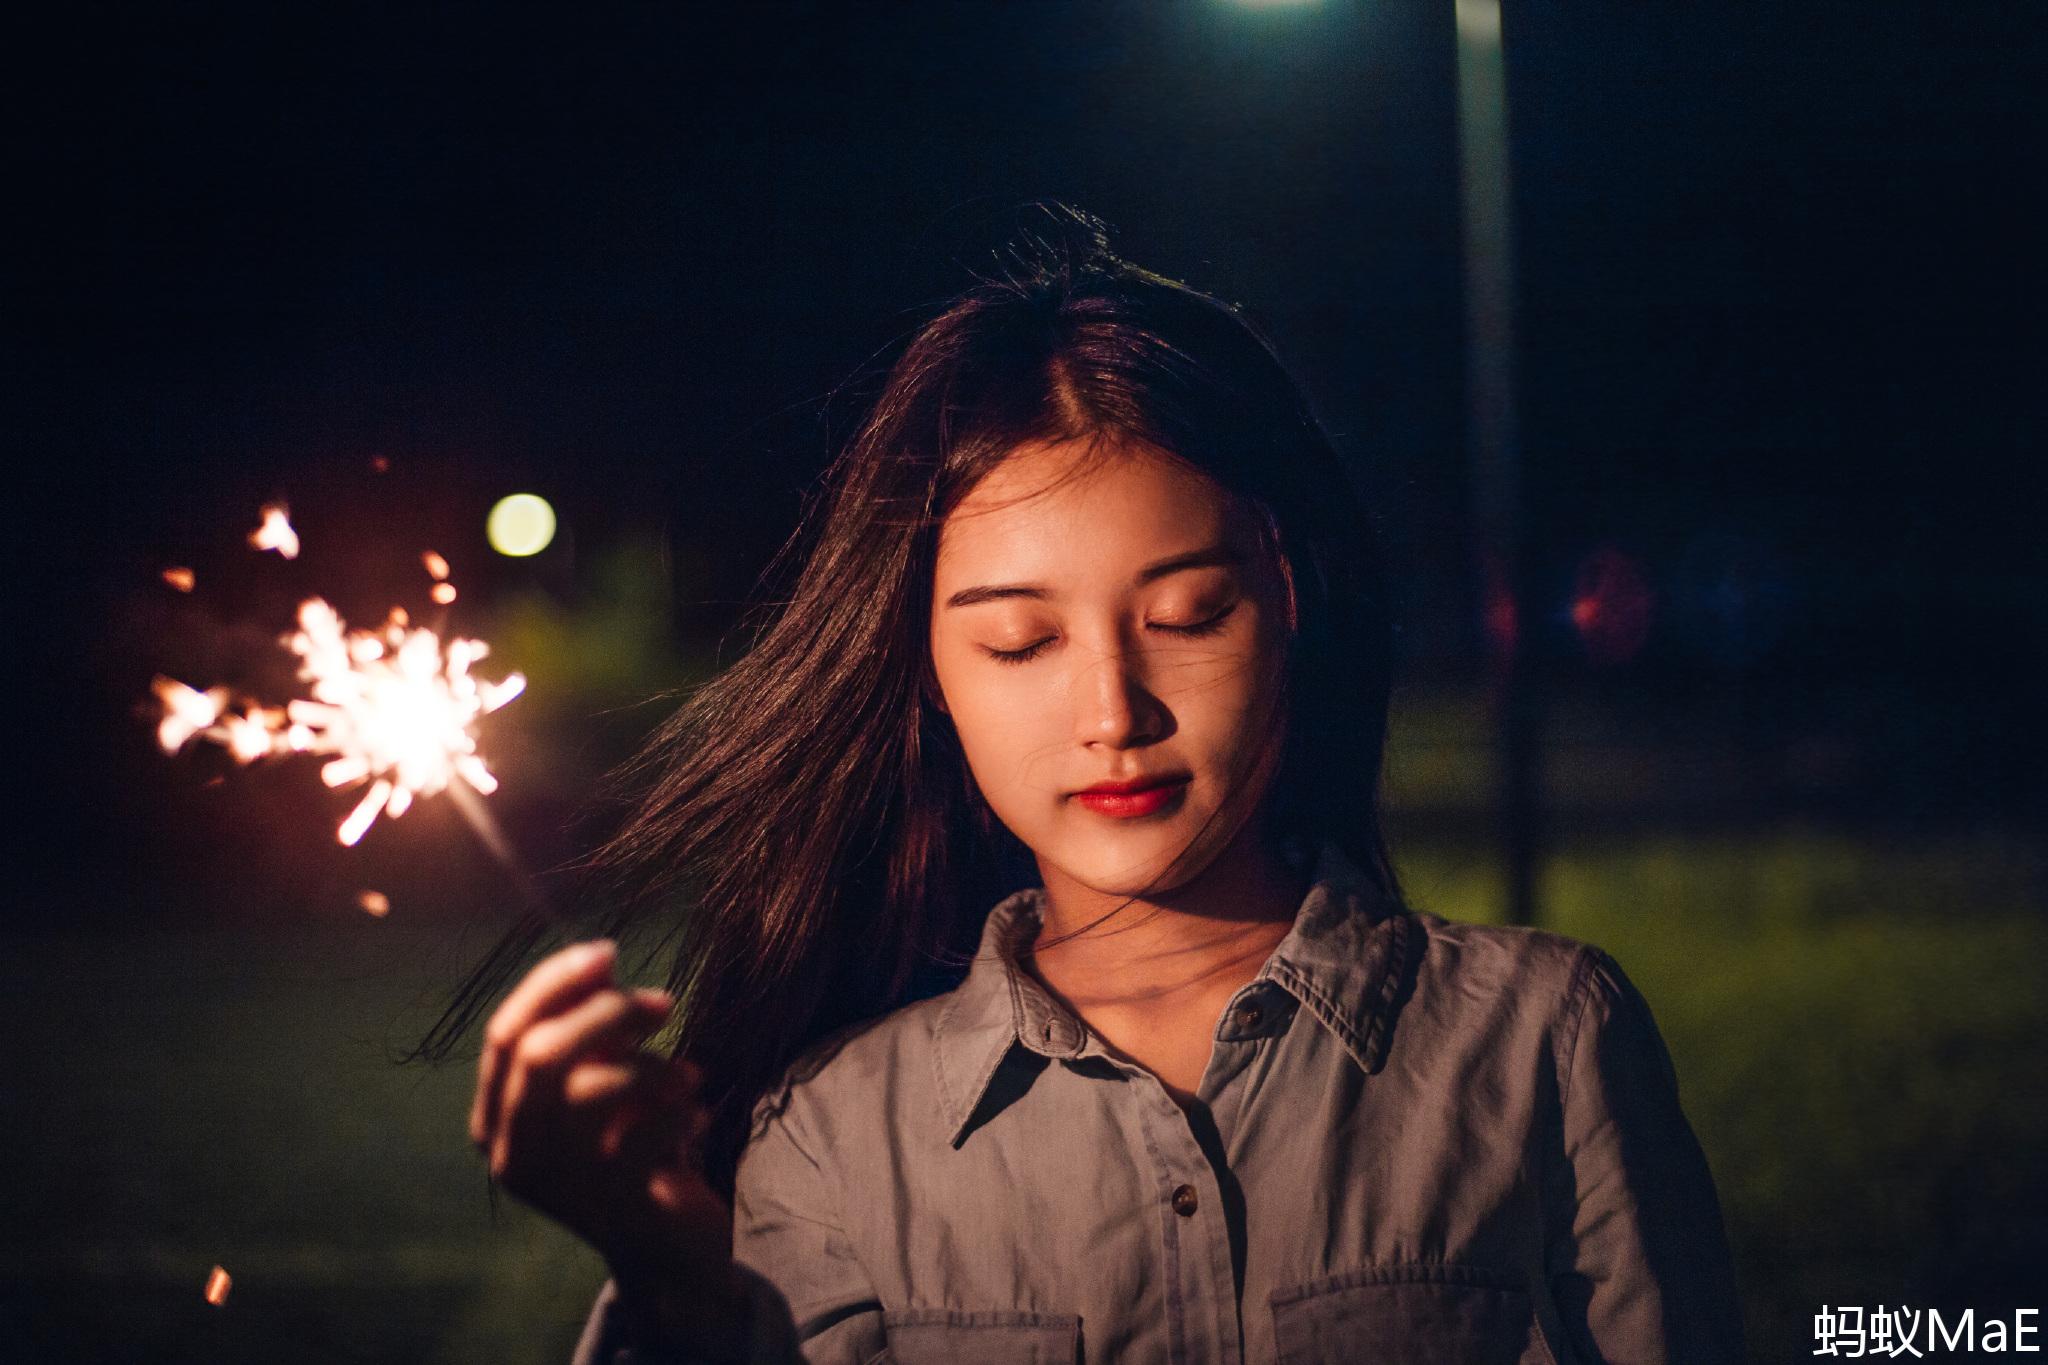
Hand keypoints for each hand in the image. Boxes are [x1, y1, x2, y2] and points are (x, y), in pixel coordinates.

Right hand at [469, 939, 735, 1294]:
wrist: (668, 1247)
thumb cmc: (633, 1144)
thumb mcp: (603, 1081)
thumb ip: (592, 1028)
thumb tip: (600, 958)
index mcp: (494, 1119)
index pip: (505, 1034)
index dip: (554, 983)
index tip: (608, 950)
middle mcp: (512, 1155)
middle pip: (540, 1055)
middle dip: (606, 1012)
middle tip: (664, 1003)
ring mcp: (558, 1185)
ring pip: (593, 1090)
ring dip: (653, 1067)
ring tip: (688, 1077)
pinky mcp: (612, 1207)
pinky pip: (646, 1132)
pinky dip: (680, 1111)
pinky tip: (698, 1118)